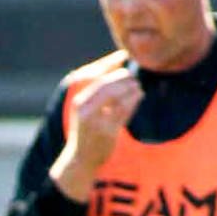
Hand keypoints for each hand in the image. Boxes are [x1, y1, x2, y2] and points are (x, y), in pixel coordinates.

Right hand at [56, 70, 141, 198]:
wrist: (81, 158)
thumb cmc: (86, 129)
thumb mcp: (84, 108)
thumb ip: (98, 88)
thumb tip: (119, 60)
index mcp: (78, 102)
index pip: (96, 76)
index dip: (111, 63)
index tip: (125, 57)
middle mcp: (84, 110)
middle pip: (108, 84)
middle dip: (124, 77)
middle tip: (133, 77)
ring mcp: (96, 121)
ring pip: (119, 96)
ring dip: (132, 88)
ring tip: (137, 87)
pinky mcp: (108, 131)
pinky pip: (126, 109)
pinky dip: (135, 100)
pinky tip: (138, 96)